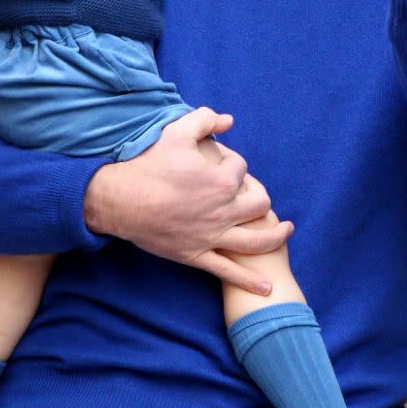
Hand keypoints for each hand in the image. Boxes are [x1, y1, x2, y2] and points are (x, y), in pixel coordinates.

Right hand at [83, 106, 292, 293]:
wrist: (120, 200)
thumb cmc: (148, 165)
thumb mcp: (176, 132)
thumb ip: (205, 120)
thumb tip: (228, 120)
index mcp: (222, 180)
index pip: (242, 170)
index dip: (235, 165)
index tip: (225, 165)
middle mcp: (223, 210)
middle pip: (259, 204)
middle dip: (261, 197)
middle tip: (256, 196)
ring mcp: (212, 236)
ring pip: (256, 240)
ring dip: (275, 236)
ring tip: (286, 230)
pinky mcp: (197, 255)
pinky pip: (228, 271)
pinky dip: (249, 280)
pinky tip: (266, 287)